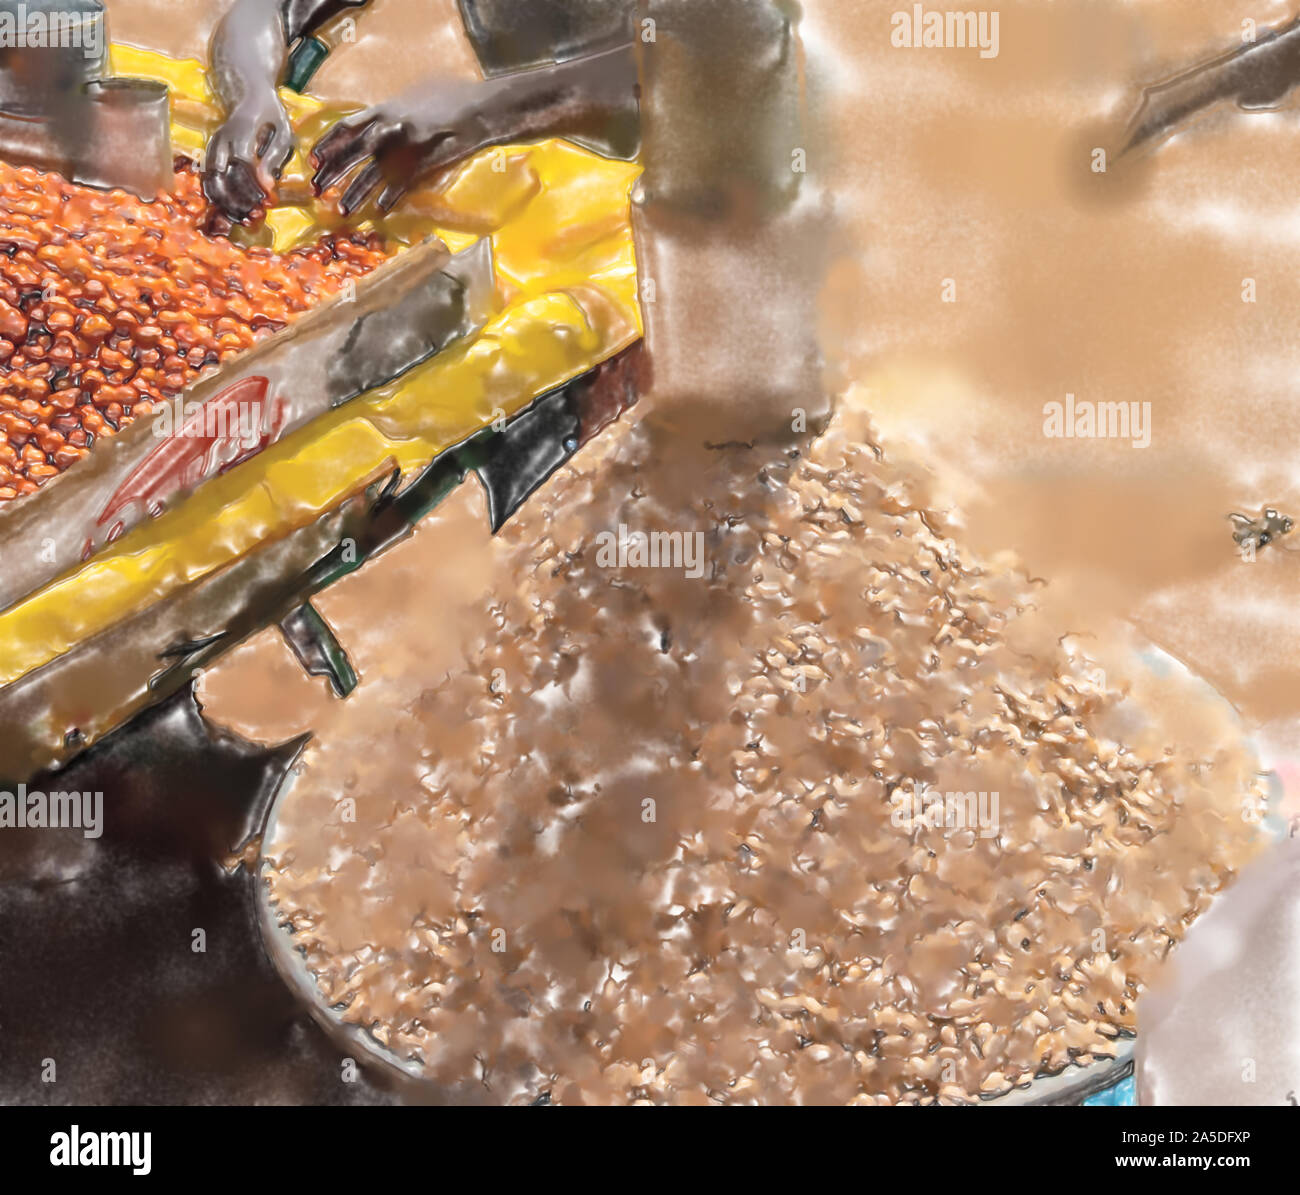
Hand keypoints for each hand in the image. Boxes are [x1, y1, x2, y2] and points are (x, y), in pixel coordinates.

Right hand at [202, 89, 295, 222]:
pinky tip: (232, 211)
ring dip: (227, 202)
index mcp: (242, 129)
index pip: (243, 162)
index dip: (253, 185)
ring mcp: (213, 145)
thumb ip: (274, 157)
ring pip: (211, 179)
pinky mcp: (210, 152)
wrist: (249, 94)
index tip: (267, 201)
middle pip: (223, 174)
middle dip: (240, 199)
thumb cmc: (271, 115)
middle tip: (257, 215)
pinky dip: (219, 197)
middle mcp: (222, 137)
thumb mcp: (283, 132)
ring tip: (245, 217)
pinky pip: (208, 178)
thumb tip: (267, 185)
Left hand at [310, 47, 637, 215]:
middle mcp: (390, 129)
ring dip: (355, 194)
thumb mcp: (416, 97)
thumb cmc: (453, 98)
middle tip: (316, 190)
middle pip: (352, 154)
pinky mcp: (425, 166)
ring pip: (372, 175)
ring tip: (342, 210)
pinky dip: (389, 200)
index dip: (329, 144)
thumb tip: (382, 122)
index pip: (346, 126)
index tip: (315, 159)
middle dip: (332, 174)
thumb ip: (394, 111)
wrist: (481, 109)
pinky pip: (401, 187)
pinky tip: (380, 213)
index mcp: (385, 109)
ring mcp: (407, 149)